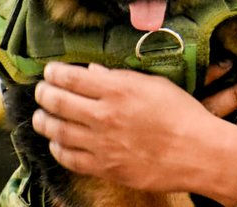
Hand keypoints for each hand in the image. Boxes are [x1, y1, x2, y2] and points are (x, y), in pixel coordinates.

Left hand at [33, 62, 236, 204]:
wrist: (196, 151)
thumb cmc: (181, 113)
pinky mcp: (103, 167)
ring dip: (44, 121)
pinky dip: (57, 148)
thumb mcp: (154, 84)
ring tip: (40, 115)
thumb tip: (93, 71)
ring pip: (58, 131)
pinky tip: (56, 142)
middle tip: (40, 90)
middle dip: (44, 93)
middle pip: (59, 102)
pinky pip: (69, 158)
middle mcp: (104, 115)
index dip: (56, 72)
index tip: (50, 70)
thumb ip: (120, 77)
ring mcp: (101, 143)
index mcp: (118, 89)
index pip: (73, 78)